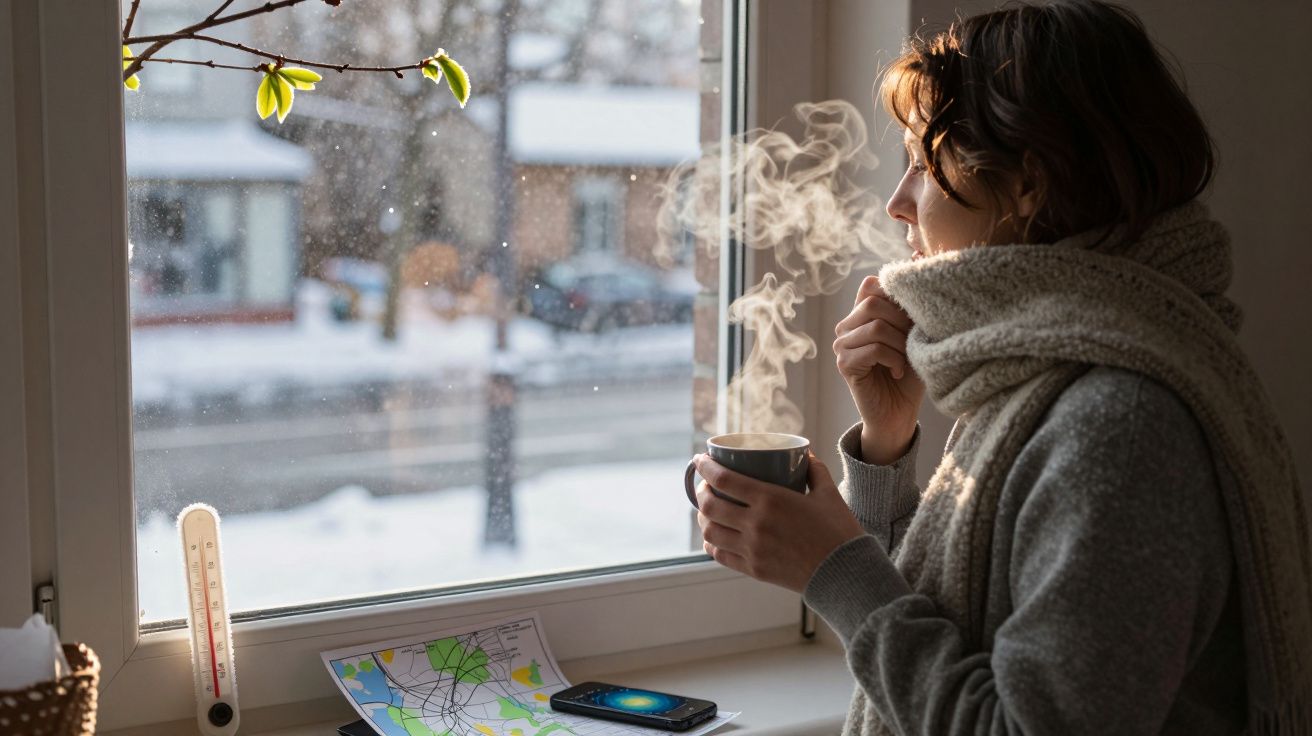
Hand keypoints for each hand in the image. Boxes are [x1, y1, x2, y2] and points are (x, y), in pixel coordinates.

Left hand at [694, 451, 865, 592]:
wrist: (845, 574)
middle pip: (710, 505)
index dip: (705, 467)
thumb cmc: (839, 531)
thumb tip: (804, 455)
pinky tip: (714, 536)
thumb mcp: (828, 493)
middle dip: (701, 491)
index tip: (699, 459)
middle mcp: (755, 524)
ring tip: (708, 510)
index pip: (724, 479)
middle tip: (705, 485)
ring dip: (703, 517)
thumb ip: (815, 470)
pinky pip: (720, 555)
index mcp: (771, 499)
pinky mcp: (754, 569)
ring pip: (710, 531)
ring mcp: (752, 549)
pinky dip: (711, 543)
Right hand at [832, 274, 924, 464]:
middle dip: (902, 322)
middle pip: (874, 302)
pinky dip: (893, 359)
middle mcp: (846, 326)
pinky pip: (872, 348)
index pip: (871, 284)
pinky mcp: (844, 365)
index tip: (913, 319)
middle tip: (912, 344)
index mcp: (862, 314)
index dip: (896, 295)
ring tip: (905, 360)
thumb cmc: (910, 375)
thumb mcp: (915, 336)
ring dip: (900, 344)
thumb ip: (910, 309)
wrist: (899, 415)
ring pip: (875, 326)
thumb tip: (918, 263)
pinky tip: (896, 372)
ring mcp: (842, 345)